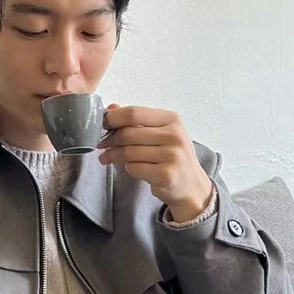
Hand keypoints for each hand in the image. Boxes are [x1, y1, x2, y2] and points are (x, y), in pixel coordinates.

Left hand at [97, 105, 213, 221]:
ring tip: (107, 157)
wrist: (192, 185)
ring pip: (128, 152)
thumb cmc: (173, 156)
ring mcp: (172, 156)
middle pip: (128, 133)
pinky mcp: (166, 175)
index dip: (113, 118)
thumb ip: (137, 120)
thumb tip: (112, 107)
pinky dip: (128, 169)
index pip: (135, 113)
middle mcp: (174, 136)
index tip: (103, 123)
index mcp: (172, 119)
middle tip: (102, 144)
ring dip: (113, 155)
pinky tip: (131, 169)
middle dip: (110, 139)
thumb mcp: (161, 133)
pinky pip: (134, 168)